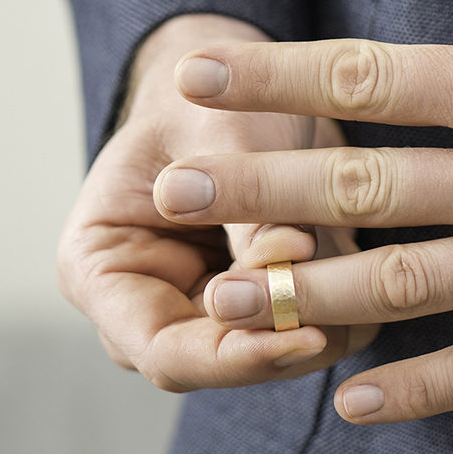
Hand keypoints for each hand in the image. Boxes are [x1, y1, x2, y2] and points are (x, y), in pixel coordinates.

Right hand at [56, 14, 374, 390]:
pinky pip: (320, 330)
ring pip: (282, 352)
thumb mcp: (219, 130)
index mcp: (102, 270)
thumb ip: (243, 199)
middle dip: (291, 325)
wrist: (238, 91)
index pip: (167, 352)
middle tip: (345, 275)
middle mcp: (151, 307)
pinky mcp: (263, 310)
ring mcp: (207, 316)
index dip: (238, 356)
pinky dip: (348, 297)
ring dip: (325, 307)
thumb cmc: (209, 100)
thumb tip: (282, 269)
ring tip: (334, 231)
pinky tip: (350, 241)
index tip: (306, 331)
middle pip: (228, 362)